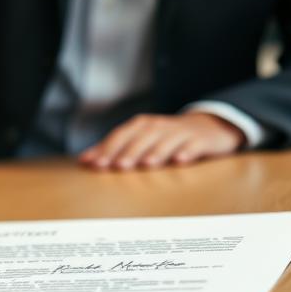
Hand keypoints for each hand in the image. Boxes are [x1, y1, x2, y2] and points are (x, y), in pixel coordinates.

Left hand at [79, 112, 246, 170]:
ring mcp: (180, 132)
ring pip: (166, 141)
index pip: (121, 135)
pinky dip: (186, 152)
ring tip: (147, 164)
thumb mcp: (139, 139)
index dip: (108, 148)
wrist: (206, 128)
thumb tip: (84, 160)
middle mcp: (158, 126)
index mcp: (141, 125)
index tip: (96, 165)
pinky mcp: (199, 140)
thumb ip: (113, 149)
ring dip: (156, 152)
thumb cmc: (164, 138)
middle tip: (118, 166)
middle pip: (141, 138)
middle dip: (129, 151)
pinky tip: (180, 161)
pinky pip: (193, 145)